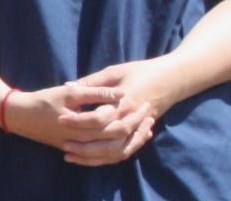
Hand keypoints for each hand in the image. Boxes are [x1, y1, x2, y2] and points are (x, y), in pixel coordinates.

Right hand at [7, 82, 153, 166]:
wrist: (22, 118)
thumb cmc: (44, 101)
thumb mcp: (68, 93)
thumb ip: (95, 92)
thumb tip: (120, 93)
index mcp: (83, 126)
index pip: (115, 123)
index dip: (131, 113)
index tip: (144, 101)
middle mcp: (85, 142)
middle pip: (119, 139)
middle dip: (137, 126)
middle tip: (149, 112)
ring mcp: (82, 150)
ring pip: (115, 152)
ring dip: (132, 140)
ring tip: (147, 128)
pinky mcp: (80, 153)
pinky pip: (106, 157)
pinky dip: (120, 149)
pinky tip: (129, 140)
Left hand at [56, 57, 181, 163]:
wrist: (169, 80)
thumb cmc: (139, 71)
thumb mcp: (114, 71)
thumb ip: (93, 82)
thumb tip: (68, 86)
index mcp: (123, 102)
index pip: (98, 117)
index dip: (78, 120)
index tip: (61, 120)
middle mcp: (130, 120)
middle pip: (106, 140)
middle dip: (83, 145)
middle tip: (63, 145)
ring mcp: (137, 130)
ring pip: (114, 152)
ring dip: (93, 156)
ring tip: (72, 156)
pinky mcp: (139, 135)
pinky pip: (123, 152)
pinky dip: (107, 158)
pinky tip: (90, 158)